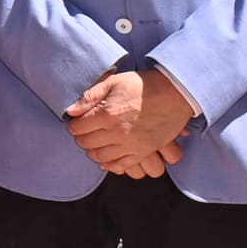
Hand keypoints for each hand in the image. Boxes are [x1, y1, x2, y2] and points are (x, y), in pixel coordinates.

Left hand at [66, 66, 194, 177]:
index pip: (77, 128)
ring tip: (95, 142)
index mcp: (107, 114)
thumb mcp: (114, 82)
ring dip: (93, 151)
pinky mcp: (143, 152)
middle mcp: (117, 133)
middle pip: (86, 143)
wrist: (176, 93)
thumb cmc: (144, 85)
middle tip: (85, 131)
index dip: (74, 124)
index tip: (78, 121)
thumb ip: (90, 97)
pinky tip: (107, 158)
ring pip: (100, 157)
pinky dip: (110, 165)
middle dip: (81, 137)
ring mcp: (130, 145)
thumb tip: (71, 111)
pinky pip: (120, 166)